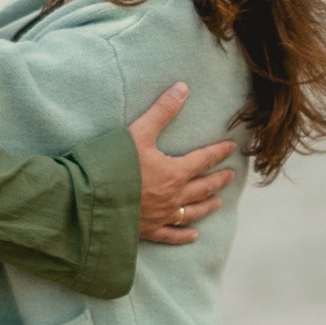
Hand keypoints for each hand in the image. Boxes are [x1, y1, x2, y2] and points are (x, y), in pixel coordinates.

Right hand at [130, 86, 234, 242]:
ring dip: (207, 206)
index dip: (219, 152)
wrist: (93, 200)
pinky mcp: (149, 231)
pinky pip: (172, 235)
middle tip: (230, 176)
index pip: (204, 160)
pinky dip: (184, 236)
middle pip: (203, 187)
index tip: (232, 148)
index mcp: (175, 172)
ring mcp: (162, 216)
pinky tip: (194, 236)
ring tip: (219, 203)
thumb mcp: (139, 132)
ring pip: (193, 212)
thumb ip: (162, 111)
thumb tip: (183, 88)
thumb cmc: (115, 164)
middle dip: (218, 180)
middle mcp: (174, 196)